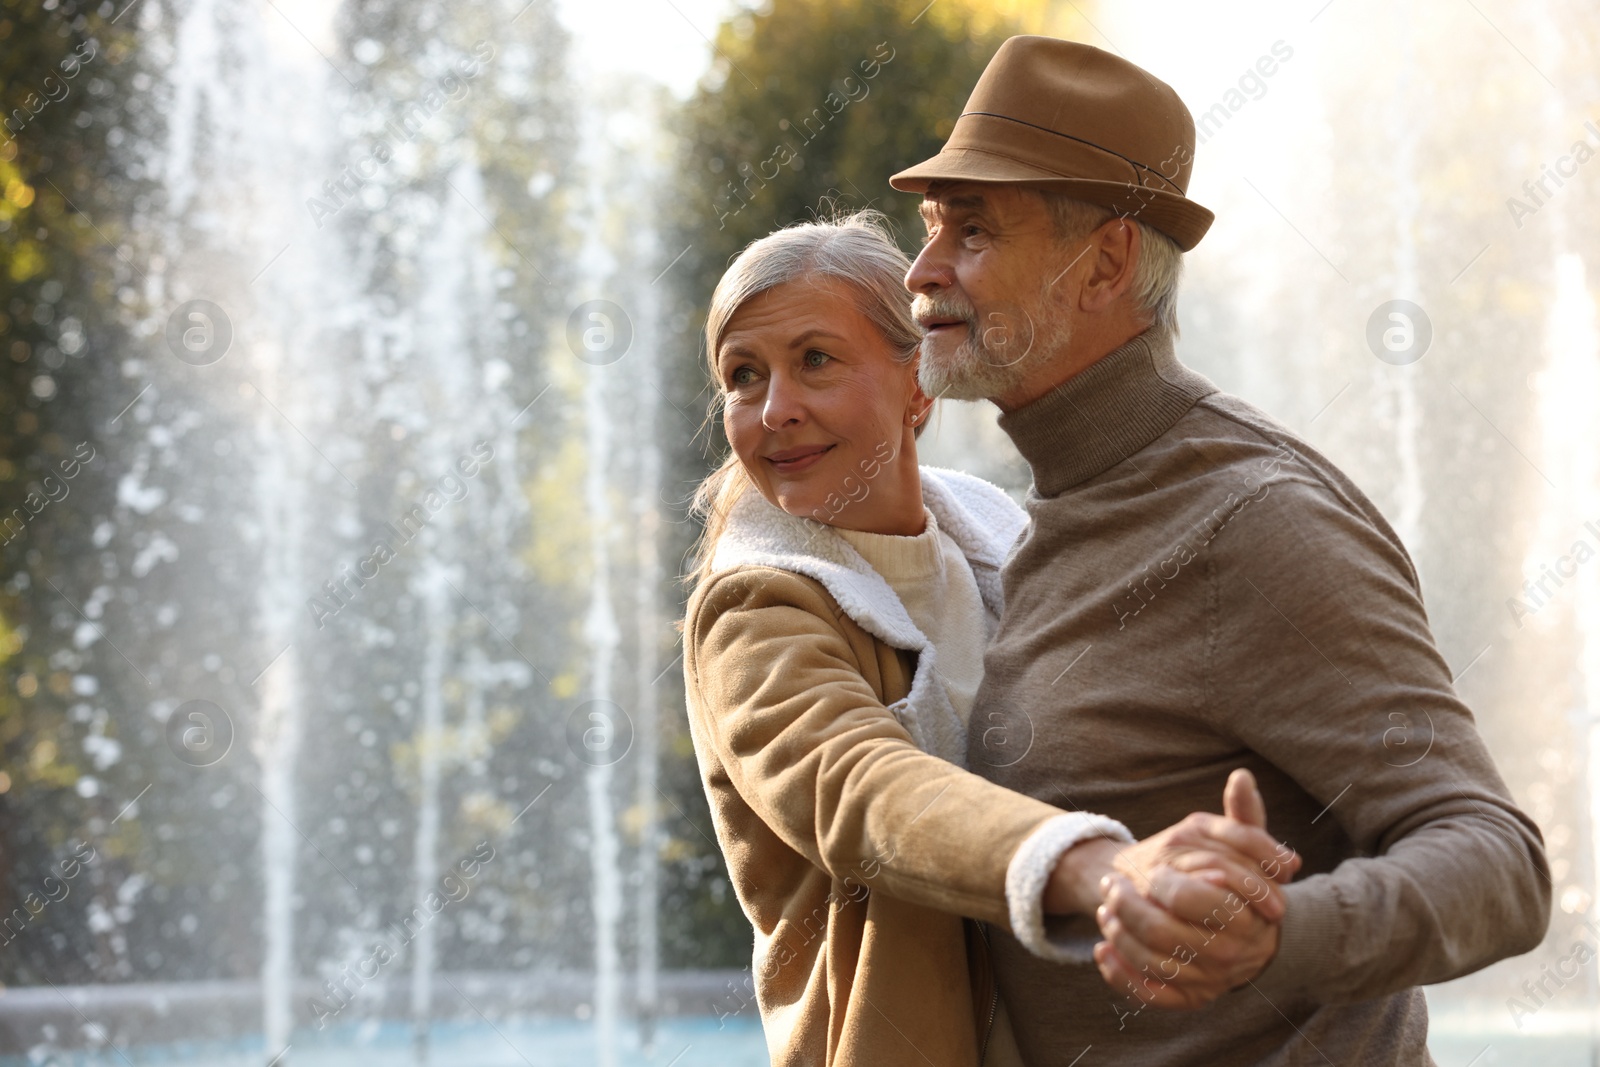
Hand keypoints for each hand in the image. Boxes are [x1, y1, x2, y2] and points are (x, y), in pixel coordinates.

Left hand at [1091, 770, 1294, 1009]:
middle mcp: (1230, 953)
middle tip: (1110, 888)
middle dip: (1129, 909)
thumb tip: (1241, 777)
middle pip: (1164, 934)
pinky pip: (1151, 995)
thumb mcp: (1243, 848)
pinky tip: (1103, 953)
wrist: (1246, 934)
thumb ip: (1243, 817)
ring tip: (1105, 912)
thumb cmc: (1241, 885)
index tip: (1147, 871)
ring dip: (1120, 936)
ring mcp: (1208, 980)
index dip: (1164, 886)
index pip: (1194, 901)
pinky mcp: (1189, 998)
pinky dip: (1121, 977)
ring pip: (1153, 964)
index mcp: (1245, 916)